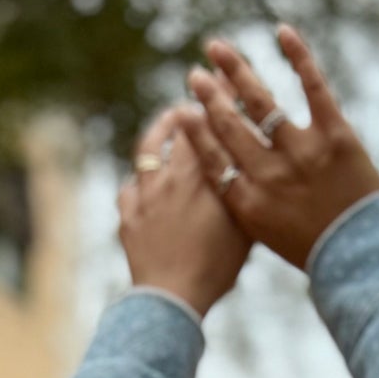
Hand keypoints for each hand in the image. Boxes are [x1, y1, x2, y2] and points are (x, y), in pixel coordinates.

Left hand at [118, 107, 251, 317]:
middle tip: (196, 100)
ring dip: (158, 132)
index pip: (209, 125)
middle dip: (188, 110)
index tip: (223, 79)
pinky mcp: (128, 216)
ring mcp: (144, 195)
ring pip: (147, 150)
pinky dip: (138, 180)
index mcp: (198, 176)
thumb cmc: (214, 269)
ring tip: (167, 122)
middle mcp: (168, 177)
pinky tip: (143, 182)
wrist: (172, 298)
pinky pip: (129, 188)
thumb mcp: (241, 230)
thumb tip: (250, 167)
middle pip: (176, 130)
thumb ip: (242, 193)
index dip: (218, 100)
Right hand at [177, 27, 378, 270]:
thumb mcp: (269, 236)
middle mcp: (269, 175)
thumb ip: (247, 205)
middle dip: (209, 97)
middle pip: (230, 126)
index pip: (212, 159)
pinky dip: (298, 56)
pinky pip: (313, 86)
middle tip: (196, 75)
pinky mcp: (335, 136)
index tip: (182, 111)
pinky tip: (281, 32)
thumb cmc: (316, 252)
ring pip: (260, 102)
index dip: (195, 132)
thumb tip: (229, 181)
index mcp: (249, 203)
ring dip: (235, 71)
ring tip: (217, 49)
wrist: (362, 261)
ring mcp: (301, 153)